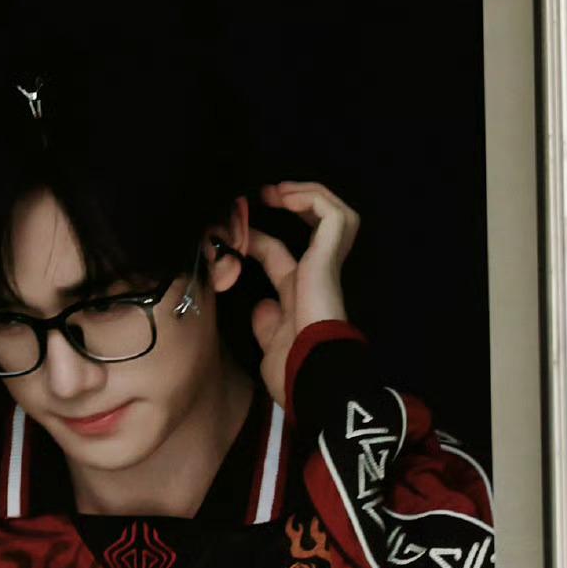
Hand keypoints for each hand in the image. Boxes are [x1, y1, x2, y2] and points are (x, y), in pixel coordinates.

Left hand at [248, 181, 360, 407]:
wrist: (312, 377)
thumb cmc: (293, 372)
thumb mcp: (269, 345)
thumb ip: (265, 324)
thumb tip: (260, 305)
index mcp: (298, 296)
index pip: (278, 257)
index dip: (256, 240)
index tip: (234, 234)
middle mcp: (315, 276)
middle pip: (312, 226)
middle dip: (290, 202)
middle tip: (263, 194)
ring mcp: (325, 266)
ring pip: (332, 213)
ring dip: (305, 194)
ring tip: (278, 190)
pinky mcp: (330, 258)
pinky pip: (332, 215)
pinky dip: (312, 198)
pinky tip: (286, 198)